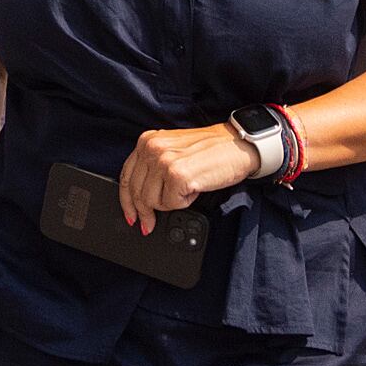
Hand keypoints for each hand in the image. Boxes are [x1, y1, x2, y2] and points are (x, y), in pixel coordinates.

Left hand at [118, 123, 256, 232]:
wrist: (239, 145)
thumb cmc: (212, 151)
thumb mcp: (174, 151)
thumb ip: (153, 167)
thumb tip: (139, 198)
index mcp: (147, 141)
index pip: (126, 176)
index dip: (126, 201)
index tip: (131, 215)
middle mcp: (152, 148)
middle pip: (136, 192)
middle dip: (143, 213)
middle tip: (149, 225)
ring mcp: (163, 161)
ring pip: (152, 201)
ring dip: (170, 203)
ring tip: (187, 189)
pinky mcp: (177, 175)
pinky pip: (171, 204)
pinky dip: (184, 202)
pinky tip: (195, 188)